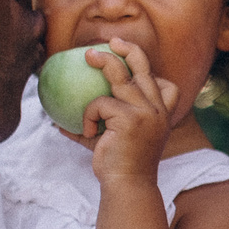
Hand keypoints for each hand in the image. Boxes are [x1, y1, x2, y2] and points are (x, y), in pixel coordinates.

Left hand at [82, 40, 179, 180]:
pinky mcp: (130, 117)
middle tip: (109, 41)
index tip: (130, 66)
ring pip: (120, 75)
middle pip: (145, 68)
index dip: (151, 73)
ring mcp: (146, 112)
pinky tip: (87, 131)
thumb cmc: (117, 168)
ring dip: (102, 61)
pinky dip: (88, 116)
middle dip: (128, 49)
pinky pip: (99, 103)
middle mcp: (157, 110)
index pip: (167, 87)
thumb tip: (60, 122)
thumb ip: (98, 127)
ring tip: (87, 57)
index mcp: (161, 116)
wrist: (127, 187)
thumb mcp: (113, 142)